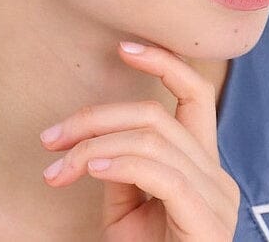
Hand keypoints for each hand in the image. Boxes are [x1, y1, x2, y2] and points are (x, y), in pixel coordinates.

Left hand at [39, 40, 240, 239]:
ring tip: (60, 167)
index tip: (122, 47)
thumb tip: (92, 143)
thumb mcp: (126, 210)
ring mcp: (216, 197)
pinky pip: (160, 172)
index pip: (195, 94)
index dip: (163, 62)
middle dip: (95, 118)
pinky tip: (90, 170)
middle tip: (51, 138)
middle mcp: (217, 174)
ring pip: (151, 139)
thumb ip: (120, 168)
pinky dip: (120, 163)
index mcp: (202, 163)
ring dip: (94, 146)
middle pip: (154, 116)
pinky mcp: (207, 220)